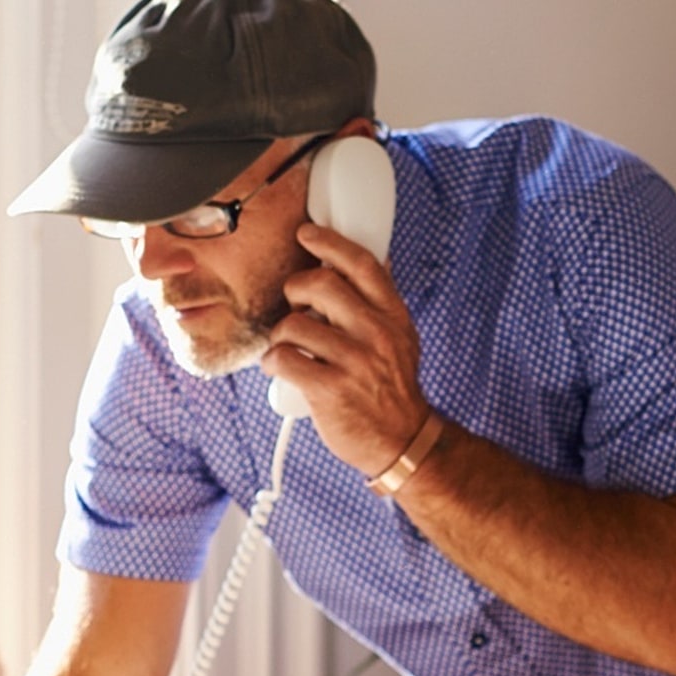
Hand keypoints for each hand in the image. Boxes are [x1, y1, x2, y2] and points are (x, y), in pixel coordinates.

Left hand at [261, 223, 426, 475]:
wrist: (402, 441)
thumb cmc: (392, 390)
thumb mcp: (401, 340)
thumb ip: (383, 305)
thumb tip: (374, 260)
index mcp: (394, 317)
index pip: (363, 265)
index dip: (330, 243)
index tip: (307, 234)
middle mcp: (377, 335)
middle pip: (323, 285)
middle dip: (297, 289)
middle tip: (294, 306)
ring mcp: (355, 363)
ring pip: (296, 324)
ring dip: (281, 333)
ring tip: (287, 346)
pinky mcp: (330, 390)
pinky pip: (285, 359)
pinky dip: (273, 360)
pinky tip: (280, 366)